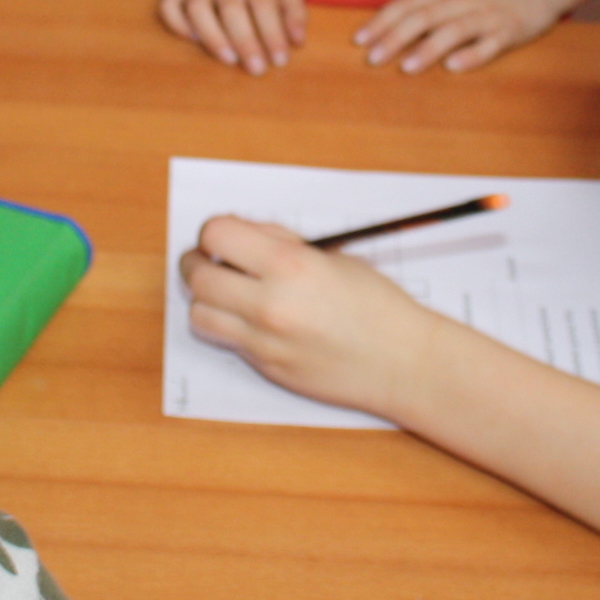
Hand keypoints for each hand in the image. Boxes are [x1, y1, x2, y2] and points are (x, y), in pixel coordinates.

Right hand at [163, 0, 309, 74]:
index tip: (279, 61)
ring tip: (228, 60)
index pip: (264, 3)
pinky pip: (168, 5)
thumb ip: (294, 11)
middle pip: (232, 7)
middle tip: (256, 69)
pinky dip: (177, 24)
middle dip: (245, 41)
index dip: (272, 33)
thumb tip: (297, 42)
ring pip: (197, 8)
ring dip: (212, 36)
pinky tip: (192, 39)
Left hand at [180, 216, 447, 419]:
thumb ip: (281, 243)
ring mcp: (264, 341)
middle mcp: (269, 303)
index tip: (222, 237)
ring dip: (206, 299)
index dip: (215, 232)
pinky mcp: (265, 367)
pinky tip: (252, 319)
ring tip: (227, 293)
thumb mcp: (332, 257)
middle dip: (199, 262)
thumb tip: (242, 235)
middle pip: (197, 277)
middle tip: (210, 260)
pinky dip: (230, 327)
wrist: (402, 361)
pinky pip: (227, 341)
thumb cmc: (376, 304)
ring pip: (199, 315)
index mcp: (289, 265)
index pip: (217, 235)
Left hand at [354, 0, 569, 73]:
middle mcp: (464, 0)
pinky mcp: (512, 30)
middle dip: (395, 38)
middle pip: (424, 17)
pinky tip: (454, 67)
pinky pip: (490, 44)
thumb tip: (397, 27)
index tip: (358, 40)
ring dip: (428, 48)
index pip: (407, 4)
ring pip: (453, 30)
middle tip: (371, 58)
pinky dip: (472, 55)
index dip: (382, 21)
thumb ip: (436, 5)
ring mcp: (488, 14)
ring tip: (406, 67)